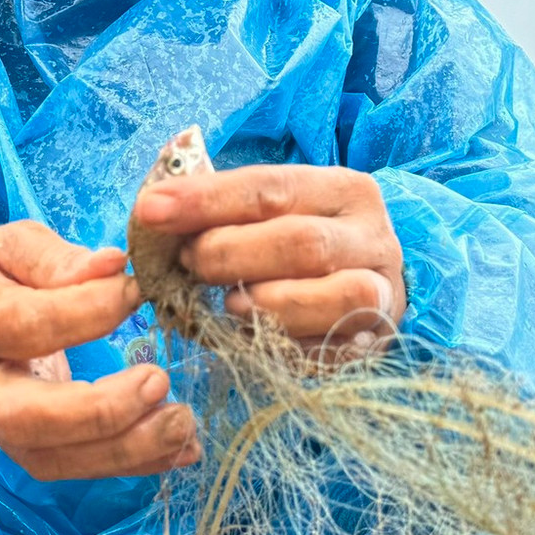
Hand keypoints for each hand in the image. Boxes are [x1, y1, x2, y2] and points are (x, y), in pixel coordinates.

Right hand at [0, 221, 197, 479]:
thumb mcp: (10, 247)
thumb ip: (57, 259)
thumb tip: (112, 265)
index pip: (26, 325)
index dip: (87, 311)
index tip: (138, 291)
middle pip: (25, 418)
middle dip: (99, 410)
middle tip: (159, 379)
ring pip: (51, 458)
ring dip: (124, 449)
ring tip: (182, 424)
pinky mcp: (23, 450)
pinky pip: (74, 470)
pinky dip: (132, 464)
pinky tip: (181, 448)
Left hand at [132, 165, 405, 352]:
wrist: (364, 291)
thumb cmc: (297, 246)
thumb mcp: (268, 215)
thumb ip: (220, 210)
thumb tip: (152, 207)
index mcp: (342, 190)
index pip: (269, 187)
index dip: (206, 200)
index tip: (150, 210)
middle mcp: (372, 236)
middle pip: (300, 241)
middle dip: (231, 254)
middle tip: (188, 264)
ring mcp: (383, 290)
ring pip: (333, 295)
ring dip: (268, 303)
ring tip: (226, 306)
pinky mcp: (376, 340)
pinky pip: (335, 347)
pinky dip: (289, 344)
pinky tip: (256, 339)